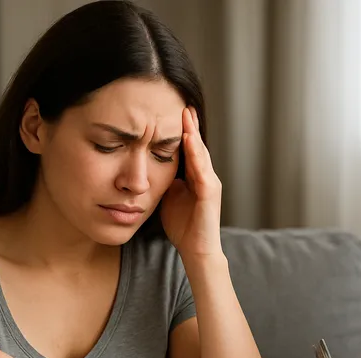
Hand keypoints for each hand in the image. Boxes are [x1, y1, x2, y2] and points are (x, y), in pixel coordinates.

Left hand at [160, 107, 222, 258]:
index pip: (189, 150)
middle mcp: (206, 177)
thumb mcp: (169, 198)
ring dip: (193, 134)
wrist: (196, 250)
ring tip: (186, 115)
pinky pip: (202, 169)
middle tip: (183, 104)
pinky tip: (189, 140)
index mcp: (196, 178)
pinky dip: (196, 154)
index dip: (182, 132)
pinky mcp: (210, 193)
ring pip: (201, 153)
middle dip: (190, 126)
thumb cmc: (184, 227)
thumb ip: (165, 182)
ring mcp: (210, 184)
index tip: (173, 112)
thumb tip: (151, 169)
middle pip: (197, 146)